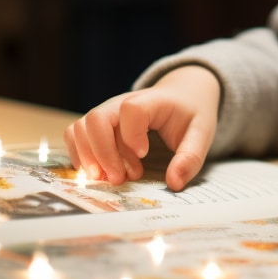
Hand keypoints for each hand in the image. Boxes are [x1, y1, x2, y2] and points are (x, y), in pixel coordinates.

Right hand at [63, 65, 220, 190]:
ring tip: (112, 178)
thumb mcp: (201, 133)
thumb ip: (190, 157)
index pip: (131, 109)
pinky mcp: (99, 123)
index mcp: (152, 100)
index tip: (144, 154)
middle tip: (121, 180)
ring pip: (80, 128)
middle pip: (96, 119)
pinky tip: (101, 172)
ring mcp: (108, 112)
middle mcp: (122, 103)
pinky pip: (76, 134)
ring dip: (90, 158)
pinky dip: (81, 156)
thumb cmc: (189, 114)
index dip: (132, 134)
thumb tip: (174, 183)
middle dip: (104, 155)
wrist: (182, 94)